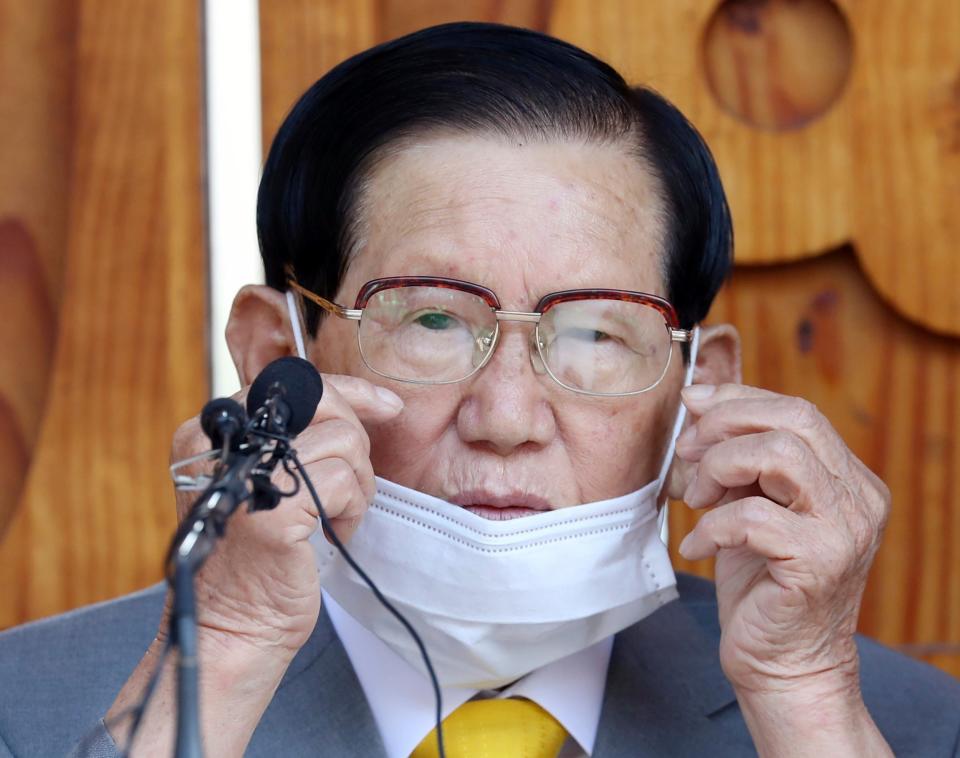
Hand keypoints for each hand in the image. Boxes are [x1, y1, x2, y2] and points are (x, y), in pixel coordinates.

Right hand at [168, 373, 402, 661]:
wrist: (236, 628)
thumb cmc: (258, 559)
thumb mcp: (265, 481)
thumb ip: (291, 439)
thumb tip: (357, 401)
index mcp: (212, 432)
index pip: (289, 383)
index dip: (347, 390)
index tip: (387, 406)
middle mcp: (222, 444)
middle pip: (321, 402)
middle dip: (357, 437)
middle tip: (355, 482)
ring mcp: (247, 472)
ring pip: (344, 440)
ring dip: (357, 483)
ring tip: (337, 517)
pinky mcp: (275, 507)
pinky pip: (345, 480)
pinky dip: (353, 509)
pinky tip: (334, 533)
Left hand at [674, 383, 891, 754]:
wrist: (782, 664)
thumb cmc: (761, 584)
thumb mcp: (750, 505)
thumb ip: (739, 458)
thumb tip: (700, 399)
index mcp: (847, 479)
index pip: (797, 411)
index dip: (738, 399)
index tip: (693, 404)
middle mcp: (858, 500)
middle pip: (793, 421)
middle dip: (725, 425)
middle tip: (687, 452)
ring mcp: (845, 531)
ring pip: (777, 455)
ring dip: (719, 468)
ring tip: (696, 500)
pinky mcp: (818, 564)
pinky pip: (750, 517)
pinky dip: (710, 526)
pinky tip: (697, 546)